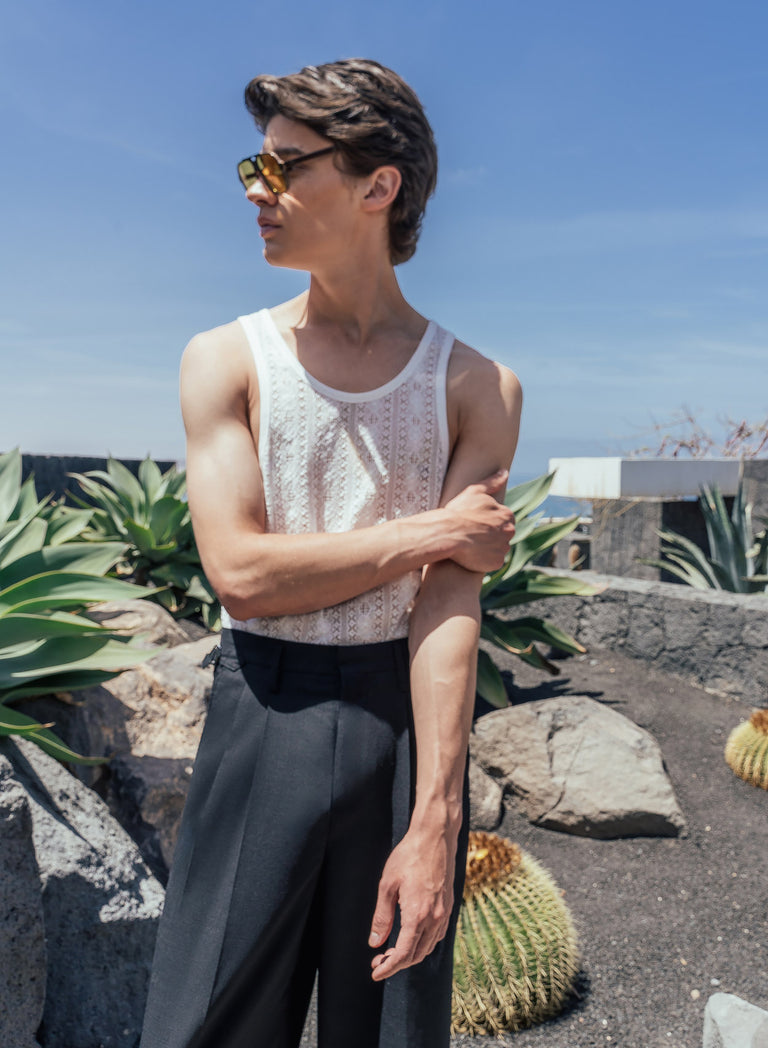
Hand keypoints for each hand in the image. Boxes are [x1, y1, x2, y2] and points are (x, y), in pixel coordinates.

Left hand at [368, 828, 455, 980]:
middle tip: (378, 962)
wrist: (435, 837)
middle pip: (416, 955)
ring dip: (410, 955)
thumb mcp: (387, 885)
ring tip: (392, 953)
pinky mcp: (449, 906)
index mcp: (418, 915)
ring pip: (428, 947)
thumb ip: (382, 917)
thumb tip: (375, 942)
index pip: (403, 953)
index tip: (375, 973)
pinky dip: (423, 944)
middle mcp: (435, 918)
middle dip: (397, 963)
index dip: (389, 967)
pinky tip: (412, 939)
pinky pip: (437, 935)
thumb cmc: (409, 856)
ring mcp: (444, 913)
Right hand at [443, 470, 515, 572]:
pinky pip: (493, 562)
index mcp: (507, 514)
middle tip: (474, 534)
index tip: (477, 522)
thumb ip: (492, 482)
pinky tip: (472, 555)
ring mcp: (503, 548)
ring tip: (471, 544)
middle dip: (491, 534)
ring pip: (498, 548)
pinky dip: (485, 560)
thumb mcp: (474, 491)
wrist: (447, 533)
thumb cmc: (459, 511)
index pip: (504, 519)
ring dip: (488, 547)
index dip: (489, 520)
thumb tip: (504, 472)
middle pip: (503, 534)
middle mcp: (510, 531)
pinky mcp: (496, 563)